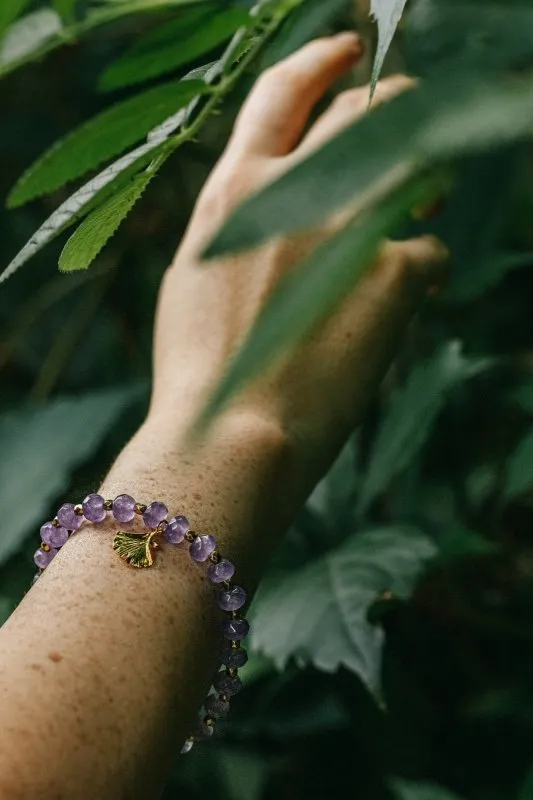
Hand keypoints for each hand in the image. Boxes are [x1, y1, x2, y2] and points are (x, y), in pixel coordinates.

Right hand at [152, 34, 446, 473]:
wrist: (234, 436)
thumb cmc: (203, 372)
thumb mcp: (199, 277)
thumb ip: (243, 227)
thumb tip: (286, 209)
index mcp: (235, 191)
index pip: (283, 93)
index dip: (319, 60)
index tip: (347, 48)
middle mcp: (293, 190)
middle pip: (368, 112)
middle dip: (397, 108)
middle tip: (412, 122)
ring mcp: (348, 225)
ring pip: (417, 169)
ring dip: (423, 185)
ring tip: (413, 218)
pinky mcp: (395, 269)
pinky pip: (430, 251)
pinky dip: (423, 273)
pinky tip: (406, 304)